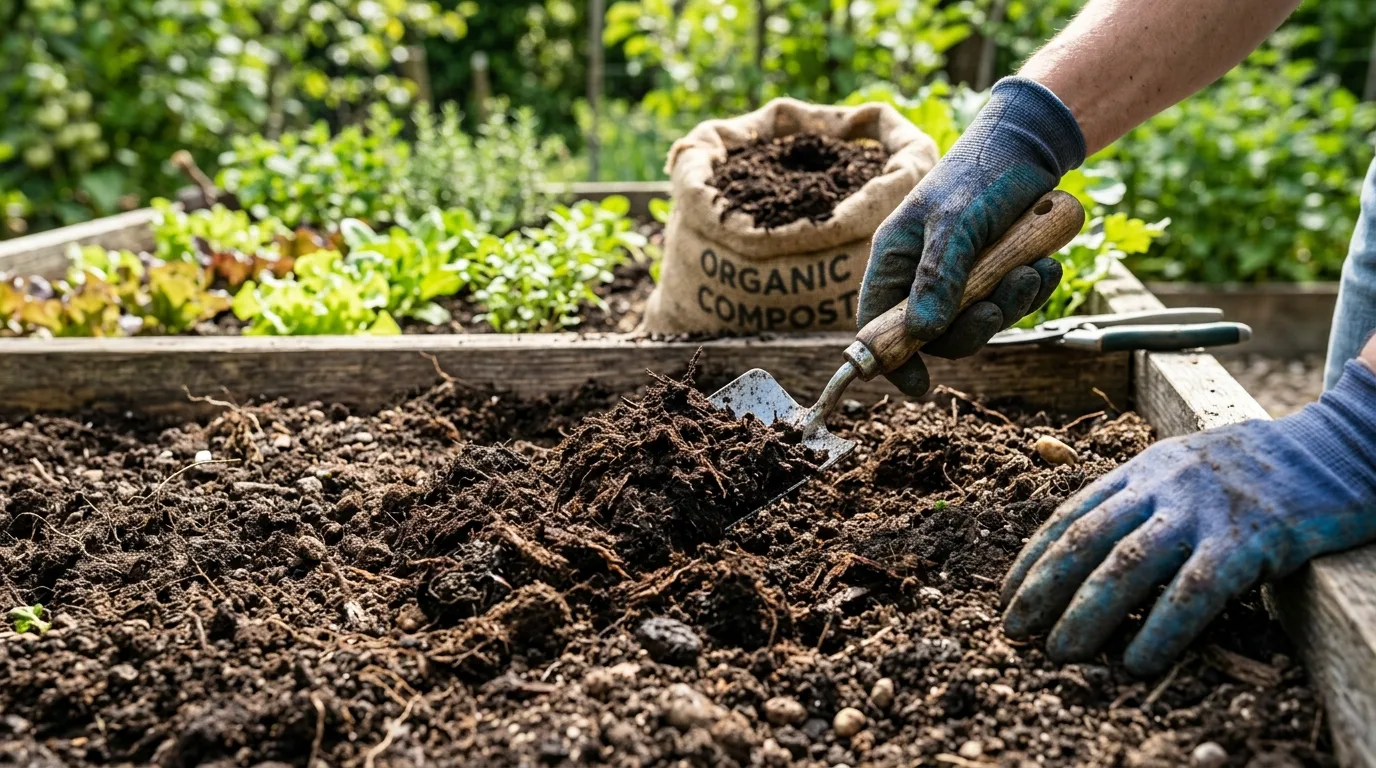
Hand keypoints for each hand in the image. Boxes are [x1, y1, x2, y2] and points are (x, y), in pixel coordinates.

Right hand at [858, 77, 1084, 395]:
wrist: (1030, 145)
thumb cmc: (979, 174)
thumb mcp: (956, 223)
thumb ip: (939, 278)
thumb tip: (923, 334)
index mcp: (895, 259)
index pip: (877, 321)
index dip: (890, 357)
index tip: (917, 385)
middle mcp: (921, 274)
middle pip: (934, 333)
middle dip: (971, 326)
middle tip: (999, 306)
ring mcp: (959, 276)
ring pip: (977, 321)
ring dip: (1008, 304)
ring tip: (1032, 268)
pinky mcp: (995, 273)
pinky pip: (1008, 305)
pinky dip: (1029, 291)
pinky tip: (1044, 264)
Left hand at [1000, 360, 1375, 676]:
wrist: (1339, 447)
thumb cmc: (1256, 467)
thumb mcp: (1184, 467)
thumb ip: (1141, 498)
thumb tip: (1092, 552)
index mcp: (1142, 468)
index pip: (1070, 513)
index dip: (1032, 558)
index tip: (1005, 595)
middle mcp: (1163, 485)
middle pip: (1085, 539)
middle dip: (1042, 589)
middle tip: (1014, 631)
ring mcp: (1204, 510)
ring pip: (1126, 566)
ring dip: (1085, 614)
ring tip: (1060, 653)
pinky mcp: (1249, 539)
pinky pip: (1194, 591)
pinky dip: (1160, 630)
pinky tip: (1137, 662)